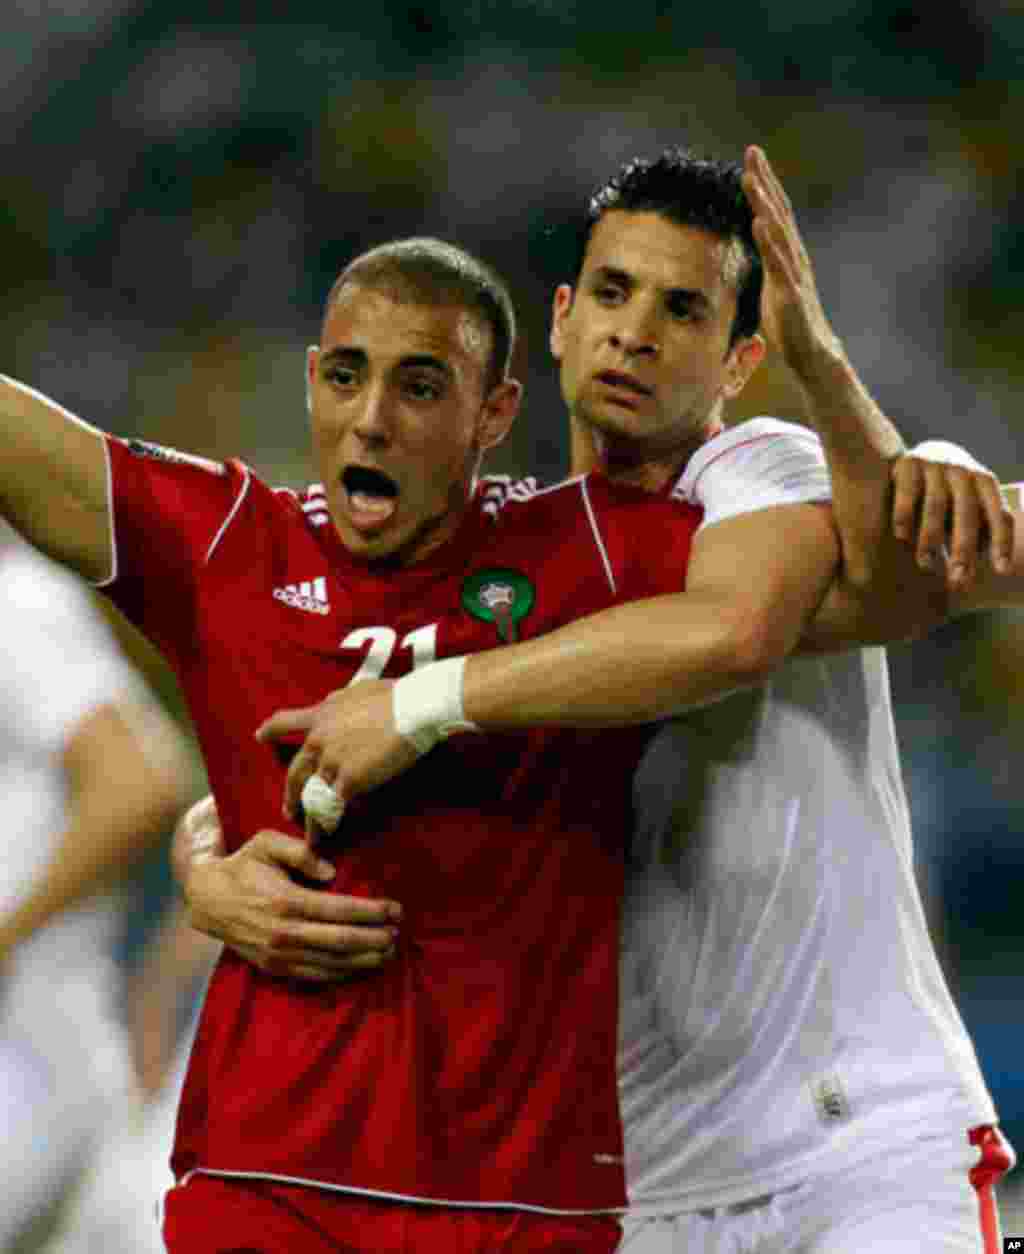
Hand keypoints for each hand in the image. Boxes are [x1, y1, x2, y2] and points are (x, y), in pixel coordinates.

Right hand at [184, 828, 401, 982]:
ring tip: (389, 952)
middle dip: (376, 938)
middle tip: (399, 933)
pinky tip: (362, 967)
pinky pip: (315, 976)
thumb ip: (301, 851)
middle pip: (342, 941)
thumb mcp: (267, 843)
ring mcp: (279, 955)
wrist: (207, 900)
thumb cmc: (244, 866)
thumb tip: (333, 872)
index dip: (372, 912)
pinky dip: (342, 973)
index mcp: (286, 901)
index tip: (396, 909)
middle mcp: (285, 933)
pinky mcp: (275, 968)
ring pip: (332, 963)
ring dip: (365, 959)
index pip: (340, 910)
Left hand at [255, 681, 419, 834]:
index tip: (259, 736)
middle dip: (290, 794)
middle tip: (288, 809)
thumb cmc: (393, 696)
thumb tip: (331, 702)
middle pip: (295, 772)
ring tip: (310, 833)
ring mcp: (332, 762)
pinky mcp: (350, 781)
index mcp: (321, 715)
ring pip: (313, 796)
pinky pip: (333, 807)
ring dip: (310, 817)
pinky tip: (328, 832)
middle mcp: (320, 740)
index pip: (285, 722)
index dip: (271, 730)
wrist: (413, 710)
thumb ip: (339, 700)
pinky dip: (329, 822)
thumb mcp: (357, 690)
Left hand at [741, 145, 839, 377]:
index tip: (751, 157)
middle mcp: (793, 257)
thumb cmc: (790, 324)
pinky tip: (758, 221)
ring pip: (778, 231)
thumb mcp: (771, 287)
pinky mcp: (791, 294)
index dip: (764, 185)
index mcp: (787, 255)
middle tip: (752, 151)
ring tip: (750, 178)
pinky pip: (779, 263)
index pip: (775, 213)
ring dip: (764, 203)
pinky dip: (769, 241)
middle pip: (778, 211)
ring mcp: (794, 273)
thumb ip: (765, 265)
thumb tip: (753, 250)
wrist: (812, 354)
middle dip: (765, 181)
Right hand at [891, 453, 1012, 589]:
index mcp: (986, 482)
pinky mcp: (909, 463)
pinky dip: (904, 518)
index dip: (1001, 544)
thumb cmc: (952, 491)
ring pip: (935, 507)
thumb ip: (981, 528)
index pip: (999, 515)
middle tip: (957, 579)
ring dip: (930, 540)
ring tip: (926, 565)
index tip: (1001, 571)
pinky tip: (902, 537)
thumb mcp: (972, 503)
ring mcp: (936, 464)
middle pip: (966, 515)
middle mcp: (964, 471)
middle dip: (963, 549)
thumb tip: (989, 568)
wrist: (924, 451)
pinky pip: (907, 496)